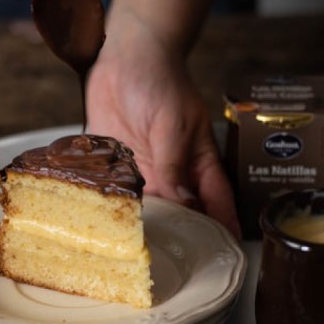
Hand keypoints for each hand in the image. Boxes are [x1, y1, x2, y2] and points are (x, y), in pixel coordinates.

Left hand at [86, 11, 240, 238]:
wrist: (124, 56)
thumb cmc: (160, 83)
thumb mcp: (173, 125)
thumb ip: (174, 165)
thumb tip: (182, 202)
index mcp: (197, 162)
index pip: (216, 202)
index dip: (222, 228)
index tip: (224, 255)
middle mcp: (170, 171)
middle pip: (179, 212)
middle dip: (176, 237)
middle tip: (169, 267)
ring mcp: (140, 168)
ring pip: (144, 207)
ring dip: (139, 227)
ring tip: (132, 258)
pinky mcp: (111, 162)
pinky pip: (111, 190)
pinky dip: (107, 207)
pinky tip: (99, 227)